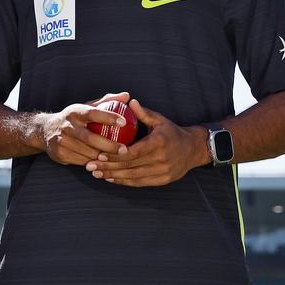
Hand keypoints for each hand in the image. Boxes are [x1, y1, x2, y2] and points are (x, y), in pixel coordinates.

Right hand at [33, 92, 131, 165]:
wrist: (44, 131)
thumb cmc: (74, 118)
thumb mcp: (86, 107)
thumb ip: (106, 102)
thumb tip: (126, 96)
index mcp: (75, 112)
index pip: (92, 113)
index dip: (108, 117)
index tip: (124, 122)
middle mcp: (66, 126)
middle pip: (90, 137)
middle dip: (109, 145)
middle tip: (124, 149)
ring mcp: (61, 141)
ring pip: (87, 152)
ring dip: (103, 157)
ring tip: (116, 158)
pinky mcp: (59, 153)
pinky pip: (81, 161)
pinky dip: (93, 162)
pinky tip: (102, 163)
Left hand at [86, 98, 209, 186]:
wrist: (194, 149)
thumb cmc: (172, 132)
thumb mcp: (160, 120)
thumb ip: (144, 113)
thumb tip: (129, 101)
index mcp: (159, 143)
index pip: (133, 152)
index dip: (115, 155)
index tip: (98, 154)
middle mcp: (161, 159)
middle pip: (130, 166)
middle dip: (108, 167)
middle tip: (90, 166)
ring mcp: (163, 171)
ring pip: (133, 176)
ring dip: (113, 176)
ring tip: (96, 173)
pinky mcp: (163, 180)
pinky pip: (140, 182)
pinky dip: (124, 181)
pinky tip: (110, 178)